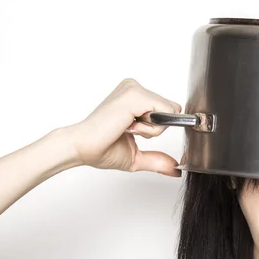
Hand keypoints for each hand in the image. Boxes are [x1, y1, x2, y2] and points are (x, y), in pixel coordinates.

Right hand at [67, 78, 181, 176]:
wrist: (83, 148)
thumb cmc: (102, 149)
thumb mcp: (137, 155)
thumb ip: (158, 159)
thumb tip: (175, 170)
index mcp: (134, 97)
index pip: (167, 109)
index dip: (158, 126)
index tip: (134, 131)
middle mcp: (134, 89)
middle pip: (171, 110)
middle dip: (156, 128)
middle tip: (129, 130)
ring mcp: (134, 89)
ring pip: (170, 111)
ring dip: (152, 129)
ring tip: (126, 128)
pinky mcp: (135, 95)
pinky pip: (165, 112)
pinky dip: (150, 127)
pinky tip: (128, 126)